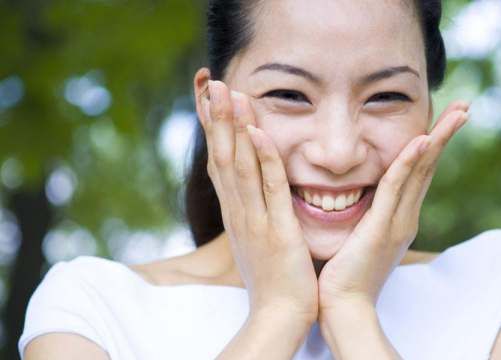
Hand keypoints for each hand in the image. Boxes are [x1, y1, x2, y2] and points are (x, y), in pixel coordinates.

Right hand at [194, 75, 317, 324]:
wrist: (278, 316)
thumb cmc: (272, 277)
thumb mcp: (255, 236)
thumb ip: (252, 208)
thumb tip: (250, 187)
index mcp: (235, 211)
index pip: (219, 159)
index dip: (213, 127)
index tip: (208, 94)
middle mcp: (238, 210)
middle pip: (221, 155)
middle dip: (215, 116)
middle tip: (209, 79)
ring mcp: (254, 219)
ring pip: (239, 165)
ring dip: (233, 127)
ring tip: (227, 91)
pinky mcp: (276, 229)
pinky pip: (269, 188)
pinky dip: (263, 158)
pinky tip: (258, 132)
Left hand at [317, 100, 470, 312]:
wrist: (344, 308)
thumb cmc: (345, 274)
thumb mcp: (359, 237)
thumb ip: (366, 217)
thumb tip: (357, 198)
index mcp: (399, 217)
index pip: (418, 173)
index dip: (431, 144)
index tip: (440, 119)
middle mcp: (405, 217)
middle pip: (429, 167)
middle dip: (446, 135)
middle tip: (464, 107)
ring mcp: (397, 223)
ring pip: (421, 172)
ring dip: (438, 139)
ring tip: (458, 112)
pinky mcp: (382, 229)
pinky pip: (395, 189)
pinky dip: (409, 164)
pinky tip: (421, 140)